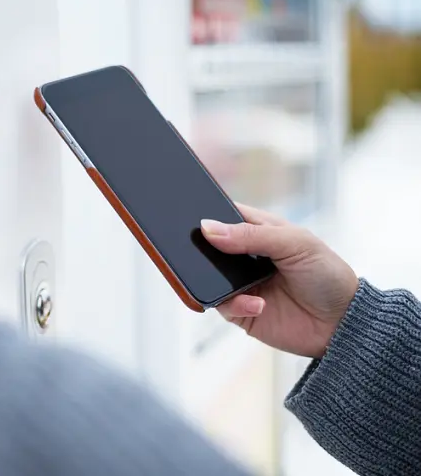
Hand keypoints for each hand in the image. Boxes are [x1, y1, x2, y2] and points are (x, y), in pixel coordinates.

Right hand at [201, 205, 358, 357]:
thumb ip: (252, 235)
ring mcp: (241, 284)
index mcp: (259, 231)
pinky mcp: (241, 310)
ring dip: (213, 279)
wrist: (344, 324)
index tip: (194, 217)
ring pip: (208, 277)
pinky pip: (222, 305)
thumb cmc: (327, 275)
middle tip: (198, 252)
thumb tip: (207, 228)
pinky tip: (258, 304)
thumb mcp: (295, 244)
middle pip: (209, 247)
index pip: (225, 215)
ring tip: (233, 283)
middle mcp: (246, 256)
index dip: (208, 214)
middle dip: (201, 249)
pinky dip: (235, 304)